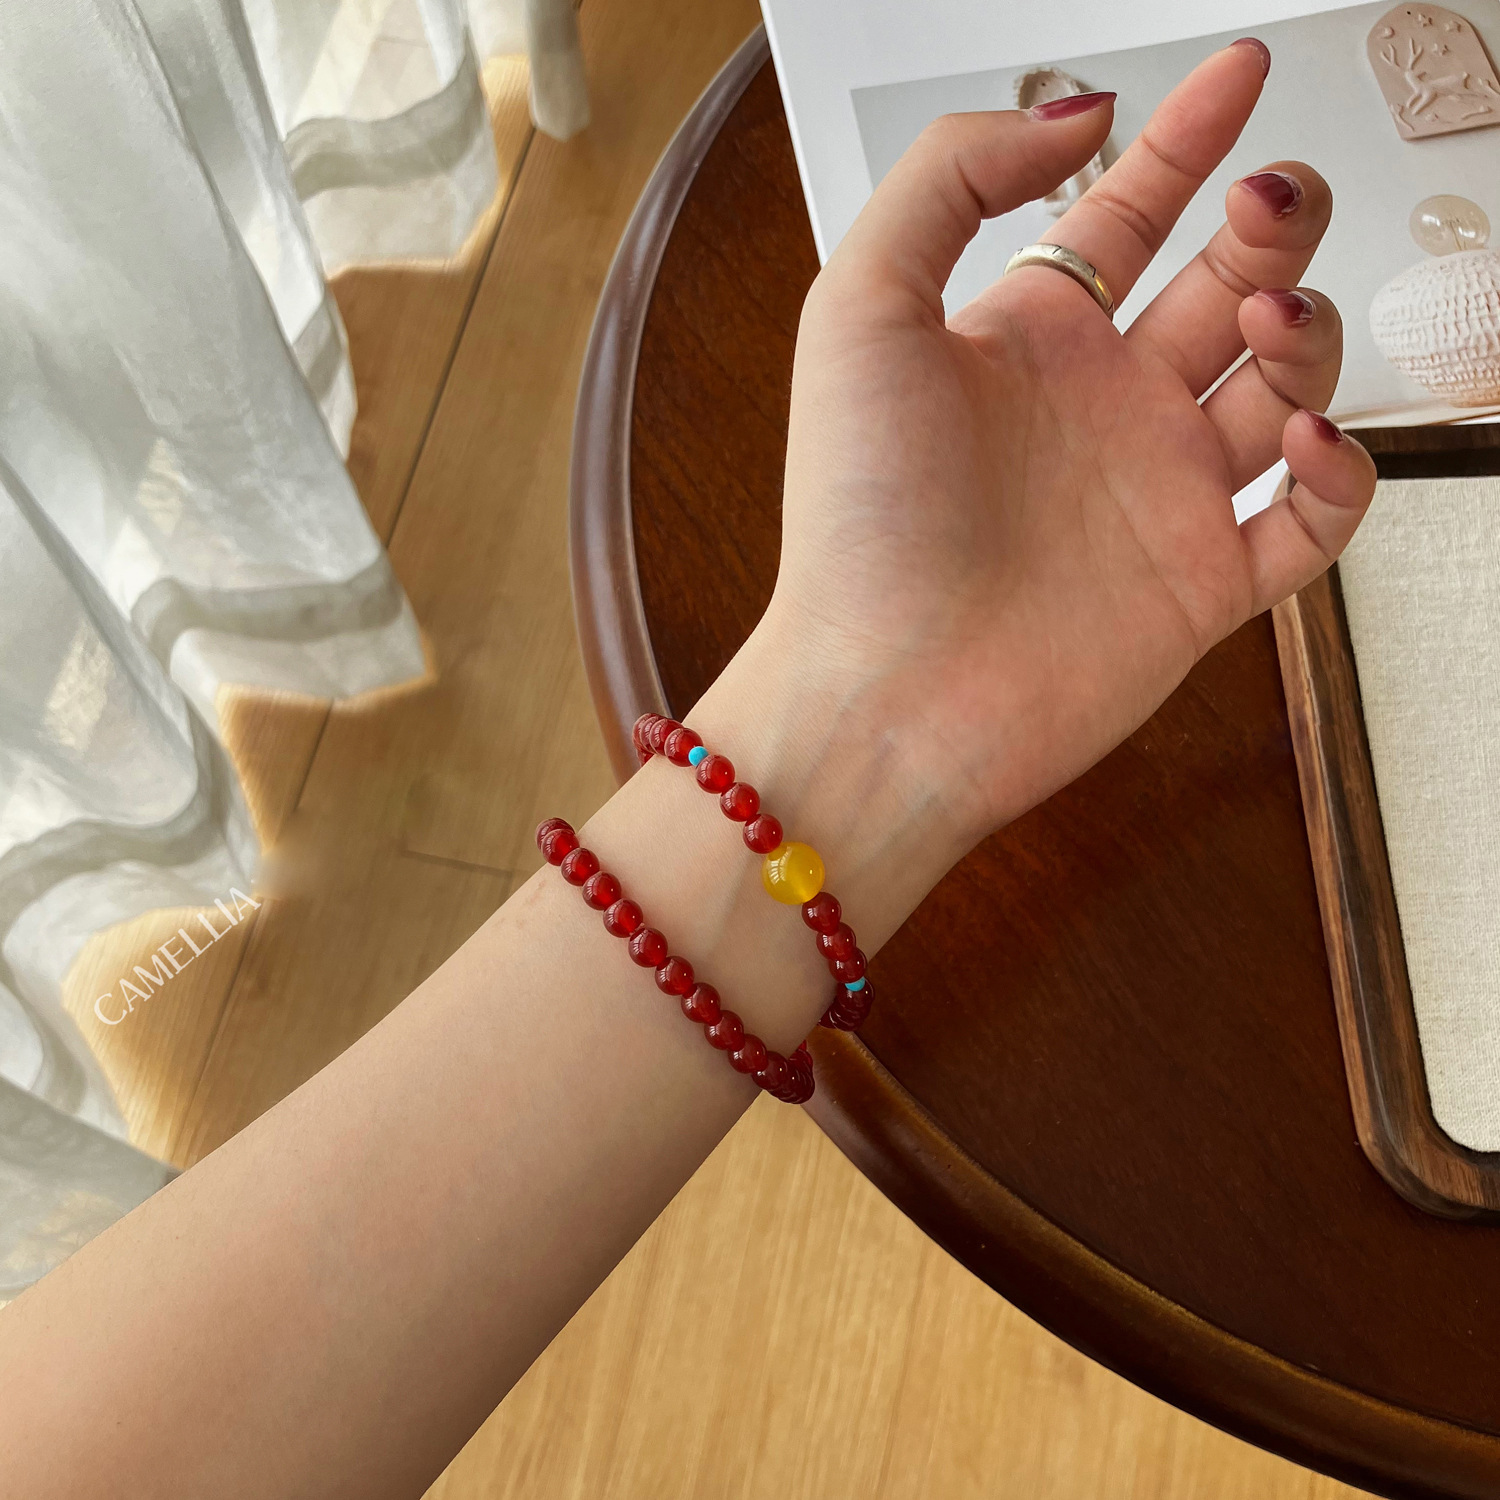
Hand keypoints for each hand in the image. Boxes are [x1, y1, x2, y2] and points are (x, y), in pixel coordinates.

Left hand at [759, 40, 1376, 844]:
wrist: (886, 691)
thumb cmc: (858, 519)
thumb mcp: (861, 306)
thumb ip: (952, 178)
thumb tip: (1074, 115)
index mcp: (1026, 345)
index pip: (1127, 216)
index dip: (1189, 138)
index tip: (1239, 73)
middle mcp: (1098, 414)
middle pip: (1225, 286)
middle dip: (1270, 228)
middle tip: (1271, 202)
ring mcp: (1155, 498)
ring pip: (1282, 388)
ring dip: (1304, 335)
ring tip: (1260, 323)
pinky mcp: (1200, 587)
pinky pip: (1311, 521)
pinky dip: (1337, 474)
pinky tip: (1301, 443)